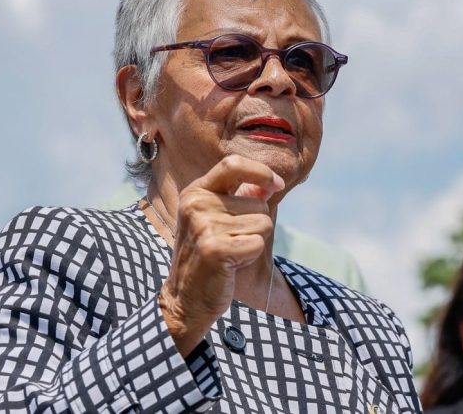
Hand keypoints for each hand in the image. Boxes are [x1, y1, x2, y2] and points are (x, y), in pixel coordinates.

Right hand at [158, 155, 284, 354]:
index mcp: (196, 191)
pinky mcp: (214, 248)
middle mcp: (196, 203)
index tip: (277, 184)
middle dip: (256, 225)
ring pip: (262, 223)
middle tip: (231, 243)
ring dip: (254, 242)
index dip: (261, 172)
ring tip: (230, 254)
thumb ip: (246, 198)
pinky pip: (257, 243)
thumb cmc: (209, 255)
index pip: (233, 164)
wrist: (186, 298)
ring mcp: (203, 225)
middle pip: (258, 204)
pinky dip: (251, 256)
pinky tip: (231, 265)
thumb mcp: (221, 220)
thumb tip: (273, 183)